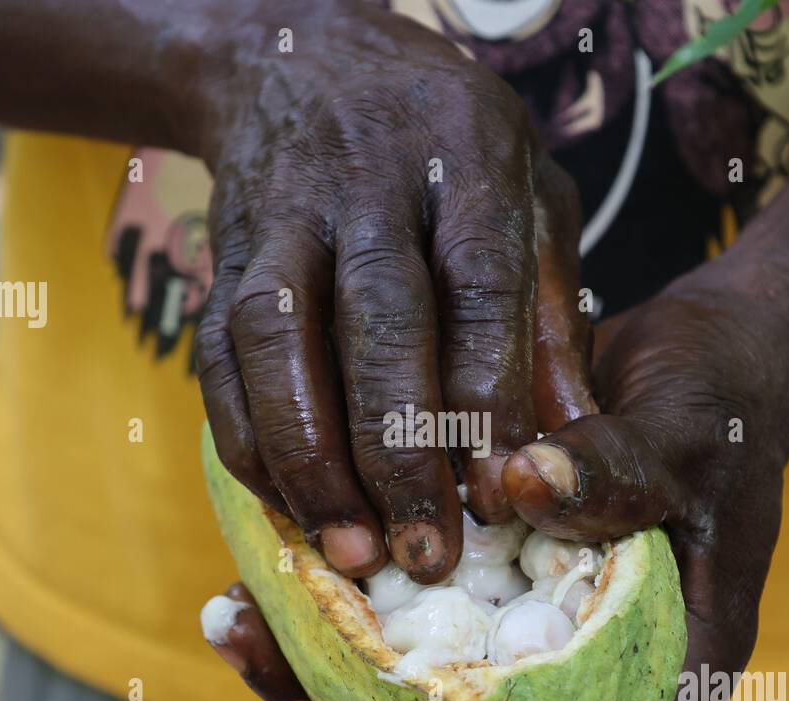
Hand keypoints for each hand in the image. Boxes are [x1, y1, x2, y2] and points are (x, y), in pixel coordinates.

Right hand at [193, 1, 593, 585]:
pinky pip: (217, 354)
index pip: (478, 287)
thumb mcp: (529, 191)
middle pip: (377, 323)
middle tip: (426, 554)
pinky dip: (246, 436)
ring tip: (347, 546)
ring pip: (277, 340)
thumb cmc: (444, 143)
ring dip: (308, 455)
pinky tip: (286, 500)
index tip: (498, 495)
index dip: (485, 399)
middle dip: (399, 450)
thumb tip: (570, 435)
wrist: (301, 59)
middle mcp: (369, 183)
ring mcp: (283, 216)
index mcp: (465, 158)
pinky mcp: (223, 255)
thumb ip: (552, 309)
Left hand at [209, 272, 788, 700]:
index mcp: (670, 666)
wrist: (703, 351)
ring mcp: (536, 625)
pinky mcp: (491, 580)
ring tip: (244, 632)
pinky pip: (413, 619)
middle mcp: (597, 665)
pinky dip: (339, 608)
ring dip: (331, 682)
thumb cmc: (724, 401)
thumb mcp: (689, 433)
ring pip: (429, 699)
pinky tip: (271, 572)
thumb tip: (518, 482)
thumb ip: (619, 467)